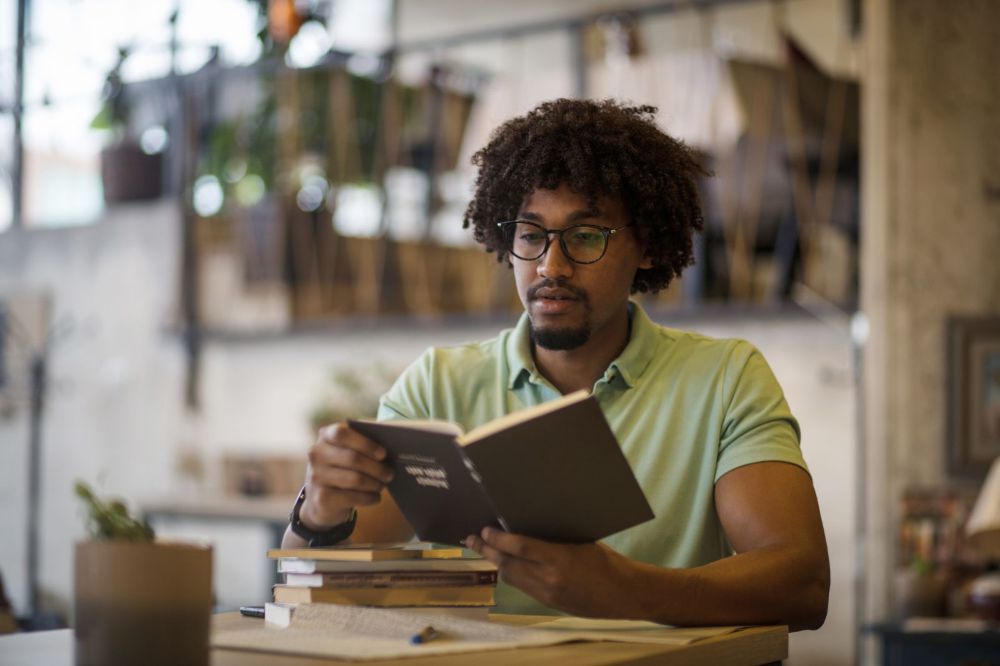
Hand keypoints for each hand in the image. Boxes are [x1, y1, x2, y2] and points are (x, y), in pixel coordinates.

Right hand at [300, 422, 393, 529]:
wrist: (320, 500)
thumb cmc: (342, 469)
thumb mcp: (345, 453)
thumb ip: (361, 446)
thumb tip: (390, 450)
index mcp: (325, 436)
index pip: (342, 434)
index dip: (365, 443)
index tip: (383, 454)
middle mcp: (316, 454)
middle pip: (353, 458)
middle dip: (377, 468)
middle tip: (390, 474)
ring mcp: (316, 477)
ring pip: (356, 479)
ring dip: (375, 484)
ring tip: (382, 485)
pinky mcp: (322, 498)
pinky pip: (354, 497)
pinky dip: (369, 497)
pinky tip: (375, 497)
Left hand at [465, 528, 639, 617]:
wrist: (624, 594)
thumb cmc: (606, 561)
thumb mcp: (581, 541)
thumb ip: (555, 538)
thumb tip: (531, 525)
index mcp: (559, 559)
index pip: (520, 547)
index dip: (498, 539)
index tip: (484, 529)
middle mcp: (549, 578)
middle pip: (508, 565)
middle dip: (487, 551)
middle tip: (472, 539)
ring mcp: (547, 594)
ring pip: (511, 578)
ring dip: (497, 563)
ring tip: (484, 549)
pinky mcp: (549, 603)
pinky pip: (523, 587)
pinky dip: (512, 574)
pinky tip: (507, 564)